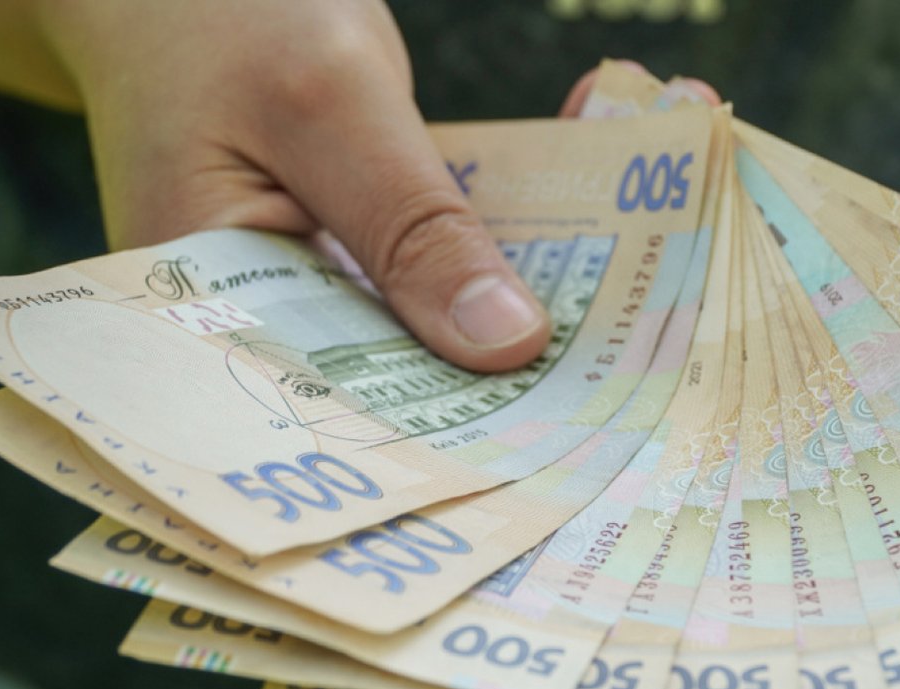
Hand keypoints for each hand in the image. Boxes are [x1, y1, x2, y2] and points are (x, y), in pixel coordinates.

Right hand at [0, 1, 715, 371]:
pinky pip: (467, 242)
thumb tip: (508, 344)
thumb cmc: (218, 13)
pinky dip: (539, 206)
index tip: (588, 426)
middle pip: (421, 375)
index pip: (353, 416)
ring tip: (680, 239)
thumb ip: (412, 226)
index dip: (470, 435)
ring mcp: (336, 282)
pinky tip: (627, 153)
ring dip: (565, 268)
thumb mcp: (324, 105)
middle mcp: (283, 327)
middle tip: (668, 343)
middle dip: (545, 356)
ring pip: (459, 306)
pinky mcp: (376, 235)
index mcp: (223, 330)